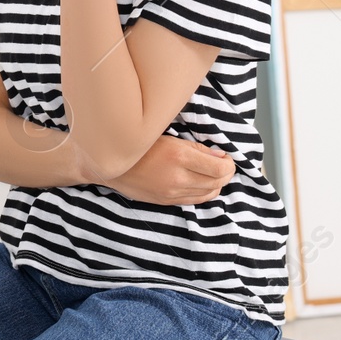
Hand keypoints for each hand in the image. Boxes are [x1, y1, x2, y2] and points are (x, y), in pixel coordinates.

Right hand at [80, 134, 234, 205]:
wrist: (111, 164)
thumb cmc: (138, 145)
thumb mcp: (168, 138)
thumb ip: (196, 148)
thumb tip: (220, 156)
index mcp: (179, 157)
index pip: (220, 168)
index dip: (229, 163)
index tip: (225, 156)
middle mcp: (178, 177)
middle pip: (218, 182)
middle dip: (225, 173)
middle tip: (222, 163)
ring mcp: (172, 192)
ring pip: (210, 194)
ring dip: (216, 183)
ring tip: (212, 173)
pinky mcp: (167, 201)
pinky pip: (195, 200)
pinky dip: (205, 192)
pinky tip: (201, 182)